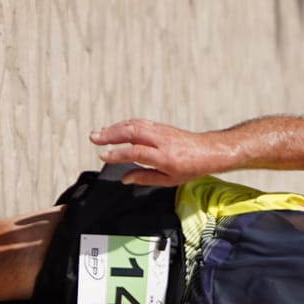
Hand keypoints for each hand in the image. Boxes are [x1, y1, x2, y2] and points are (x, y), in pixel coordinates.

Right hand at [91, 119, 225, 185]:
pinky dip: (124, 124)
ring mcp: (161, 131)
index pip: (137, 152)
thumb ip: (145, 178)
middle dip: (110, 134)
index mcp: (164, 157)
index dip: (118, 154)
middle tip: (94, 138)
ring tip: (99, 133)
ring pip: (134, 125)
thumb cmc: (192, 167)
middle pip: (132, 133)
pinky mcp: (160, 126)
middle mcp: (161, 140)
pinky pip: (140, 123)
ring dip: (114, 128)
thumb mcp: (169, 180)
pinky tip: (115, 128)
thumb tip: (125, 178)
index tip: (103, 155)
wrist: (209, 151)